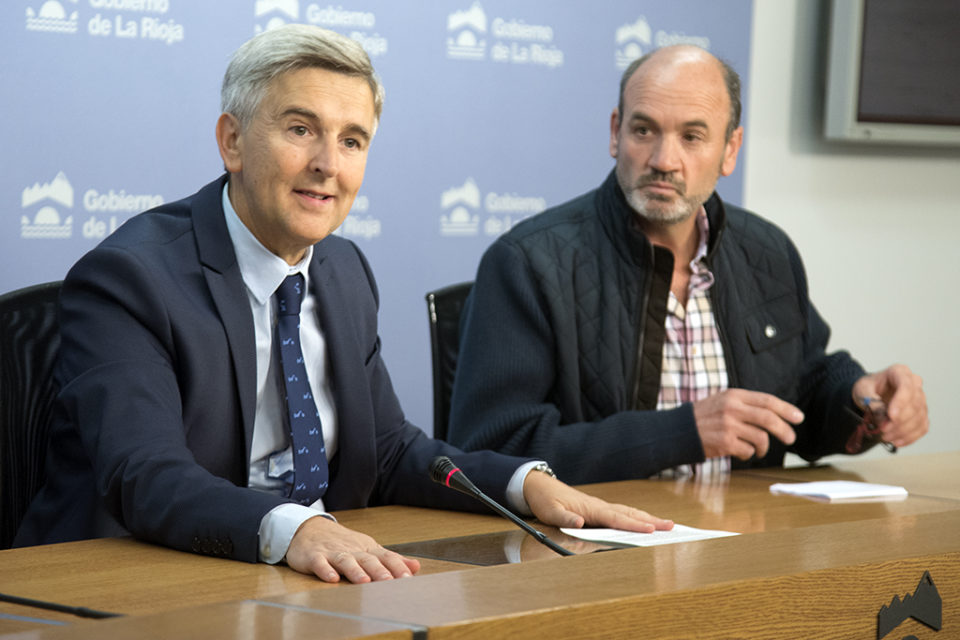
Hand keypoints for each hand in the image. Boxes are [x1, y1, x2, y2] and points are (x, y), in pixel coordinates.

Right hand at [285, 516, 419, 583]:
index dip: (397, 567)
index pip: (386, 556)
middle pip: (367, 559)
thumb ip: (391, 560)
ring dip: (355, 571)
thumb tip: (416, 567)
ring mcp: (333, 552)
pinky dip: (325, 570)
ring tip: (364, 581)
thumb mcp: (369, 548)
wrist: (311, 528)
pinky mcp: (314, 557)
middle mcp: (352, 549)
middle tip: (390, 582)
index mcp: (367, 548)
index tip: (408, 579)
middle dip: (379, 571)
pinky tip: (331, 579)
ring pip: (346, 561)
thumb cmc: (344, 543)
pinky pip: (320, 563)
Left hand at [522, 470, 673, 532]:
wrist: (539, 486)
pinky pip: (622, 514)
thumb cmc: (544, 499)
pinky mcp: (598, 509)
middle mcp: (599, 506)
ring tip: (666, 524)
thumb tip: (579, 522)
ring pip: (628, 512)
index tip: (651, 530)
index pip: (616, 518)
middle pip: (629, 514)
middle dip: (651, 520)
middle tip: (672, 526)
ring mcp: (600, 507)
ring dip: (647, 518)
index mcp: (590, 508)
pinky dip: (636, 517)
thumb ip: (564, 517)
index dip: (633, 525)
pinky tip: (644, 522)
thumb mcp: (549, 511)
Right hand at [692, 389, 802, 459]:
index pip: (767, 401)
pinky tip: (742, 452)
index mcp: (734, 395)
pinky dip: (749, 454)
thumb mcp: (723, 401)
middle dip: (784, 430)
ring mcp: (728, 426)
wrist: (679, 430)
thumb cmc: (704, 416)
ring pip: (760, 437)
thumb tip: (775, 414)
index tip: (798, 417)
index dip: (786, 409)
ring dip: (764, 447)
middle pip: (768, 419)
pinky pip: (748, 451)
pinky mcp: (724, 443)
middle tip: (790, 438)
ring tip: (760, 450)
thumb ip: (745, 404)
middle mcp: (732, 409)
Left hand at [851, 364, 927, 447]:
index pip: (906, 386)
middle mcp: (914, 384)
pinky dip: (910, 437)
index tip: (891, 416)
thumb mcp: (862, 390)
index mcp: (899, 372)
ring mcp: (920, 399)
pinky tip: (896, 441)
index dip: (901, 402)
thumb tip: (883, 418)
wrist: (869, 394)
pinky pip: (922, 427)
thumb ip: (872, 402)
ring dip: (902, 431)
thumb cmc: (867, 388)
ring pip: (919, 417)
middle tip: (882, 430)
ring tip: (884, 436)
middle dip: (899, 421)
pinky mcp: (921, 414)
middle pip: (915, 404)